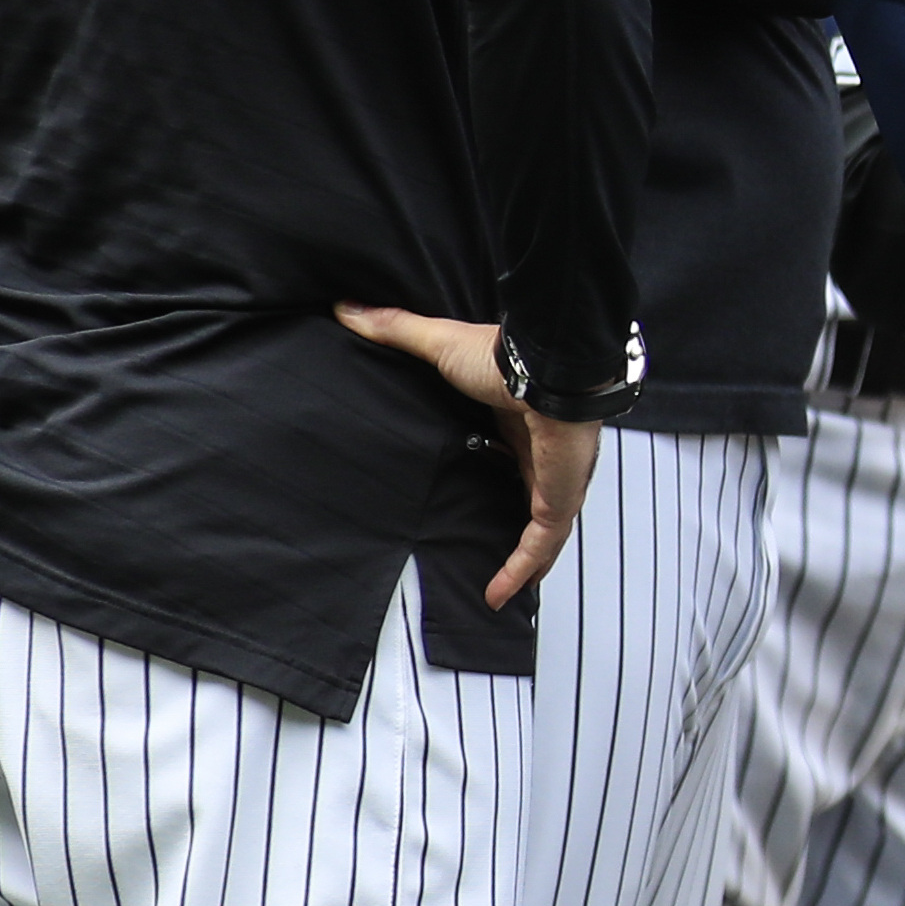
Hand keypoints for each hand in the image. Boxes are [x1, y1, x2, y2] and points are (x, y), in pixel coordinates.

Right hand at [335, 305, 603, 609]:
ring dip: (521, 559)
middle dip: (513, 523)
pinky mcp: (557, 500)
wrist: (544, 367)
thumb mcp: (439, 345)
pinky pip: (541, 545)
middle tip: (483, 548)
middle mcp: (540, 454)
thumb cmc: (502, 356)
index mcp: (517, 421)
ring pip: (540, 530)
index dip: (491, 471)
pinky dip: (522, 569)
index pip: (506, 454)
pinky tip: (499, 595)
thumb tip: (347, 310)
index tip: (467, 486)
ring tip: (495, 588)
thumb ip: (395, 332)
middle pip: (526, 496)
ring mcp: (553, 479)